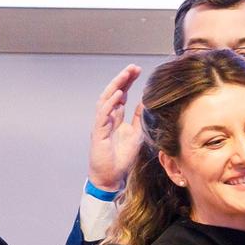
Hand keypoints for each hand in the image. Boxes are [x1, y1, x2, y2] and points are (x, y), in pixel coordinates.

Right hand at [88, 65, 143, 191]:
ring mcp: (101, 124)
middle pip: (113, 93)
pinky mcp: (98, 133)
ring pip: (106, 100)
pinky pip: (103, 115)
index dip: (128, 82)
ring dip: (116, 87)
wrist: (111, 177)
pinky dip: (110, 104)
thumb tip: (146, 103)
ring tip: (126, 75)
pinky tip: (119, 95)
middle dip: (122, 79)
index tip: (137, 70)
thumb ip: (140, 119)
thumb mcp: (136, 134)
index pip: (121, 95)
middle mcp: (107, 118)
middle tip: (133, 67)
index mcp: (116, 118)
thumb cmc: (121, 158)